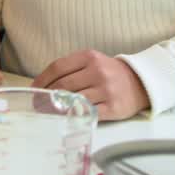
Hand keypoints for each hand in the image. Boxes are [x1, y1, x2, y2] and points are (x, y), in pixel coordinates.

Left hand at [31, 50, 149, 120]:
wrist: (141, 82)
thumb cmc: (109, 73)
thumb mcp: (92, 62)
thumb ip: (71, 69)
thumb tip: (43, 85)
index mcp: (89, 57)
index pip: (57, 67)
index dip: (41, 80)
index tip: (33, 89)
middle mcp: (98, 72)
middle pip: (63, 85)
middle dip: (45, 97)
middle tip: (36, 104)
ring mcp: (106, 90)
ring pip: (73, 100)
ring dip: (56, 108)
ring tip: (46, 112)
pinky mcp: (113, 107)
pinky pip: (88, 113)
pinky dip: (74, 116)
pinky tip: (65, 118)